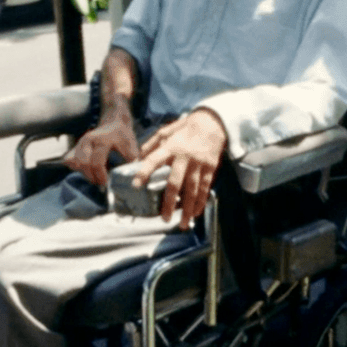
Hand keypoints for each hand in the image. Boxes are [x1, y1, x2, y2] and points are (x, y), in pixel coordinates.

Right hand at [64, 110, 139, 187]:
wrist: (114, 122)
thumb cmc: (122, 135)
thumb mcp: (131, 145)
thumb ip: (132, 161)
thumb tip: (133, 176)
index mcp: (101, 140)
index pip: (96, 163)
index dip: (101, 176)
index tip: (106, 184)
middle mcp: (87, 140)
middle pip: (83, 164)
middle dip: (92, 177)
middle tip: (101, 183)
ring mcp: (79, 143)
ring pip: (75, 163)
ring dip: (84, 173)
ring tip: (96, 177)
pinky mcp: (75, 146)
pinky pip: (70, 161)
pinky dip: (77, 168)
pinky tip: (88, 170)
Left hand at [134, 109, 227, 228]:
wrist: (211, 124)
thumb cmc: (184, 129)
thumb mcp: (165, 132)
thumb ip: (150, 145)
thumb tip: (136, 160)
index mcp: (170, 147)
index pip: (154, 160)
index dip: (144, 171)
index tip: (136, 185)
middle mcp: (184, 157)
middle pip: (175, 183)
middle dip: (169, 202)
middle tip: (164, 218)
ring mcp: (198, 164)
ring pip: (192, 190)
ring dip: (187, 208)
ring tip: (183, 223)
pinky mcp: (210, 168)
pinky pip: (205, 188)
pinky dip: (201, 202)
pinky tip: (196, 212)